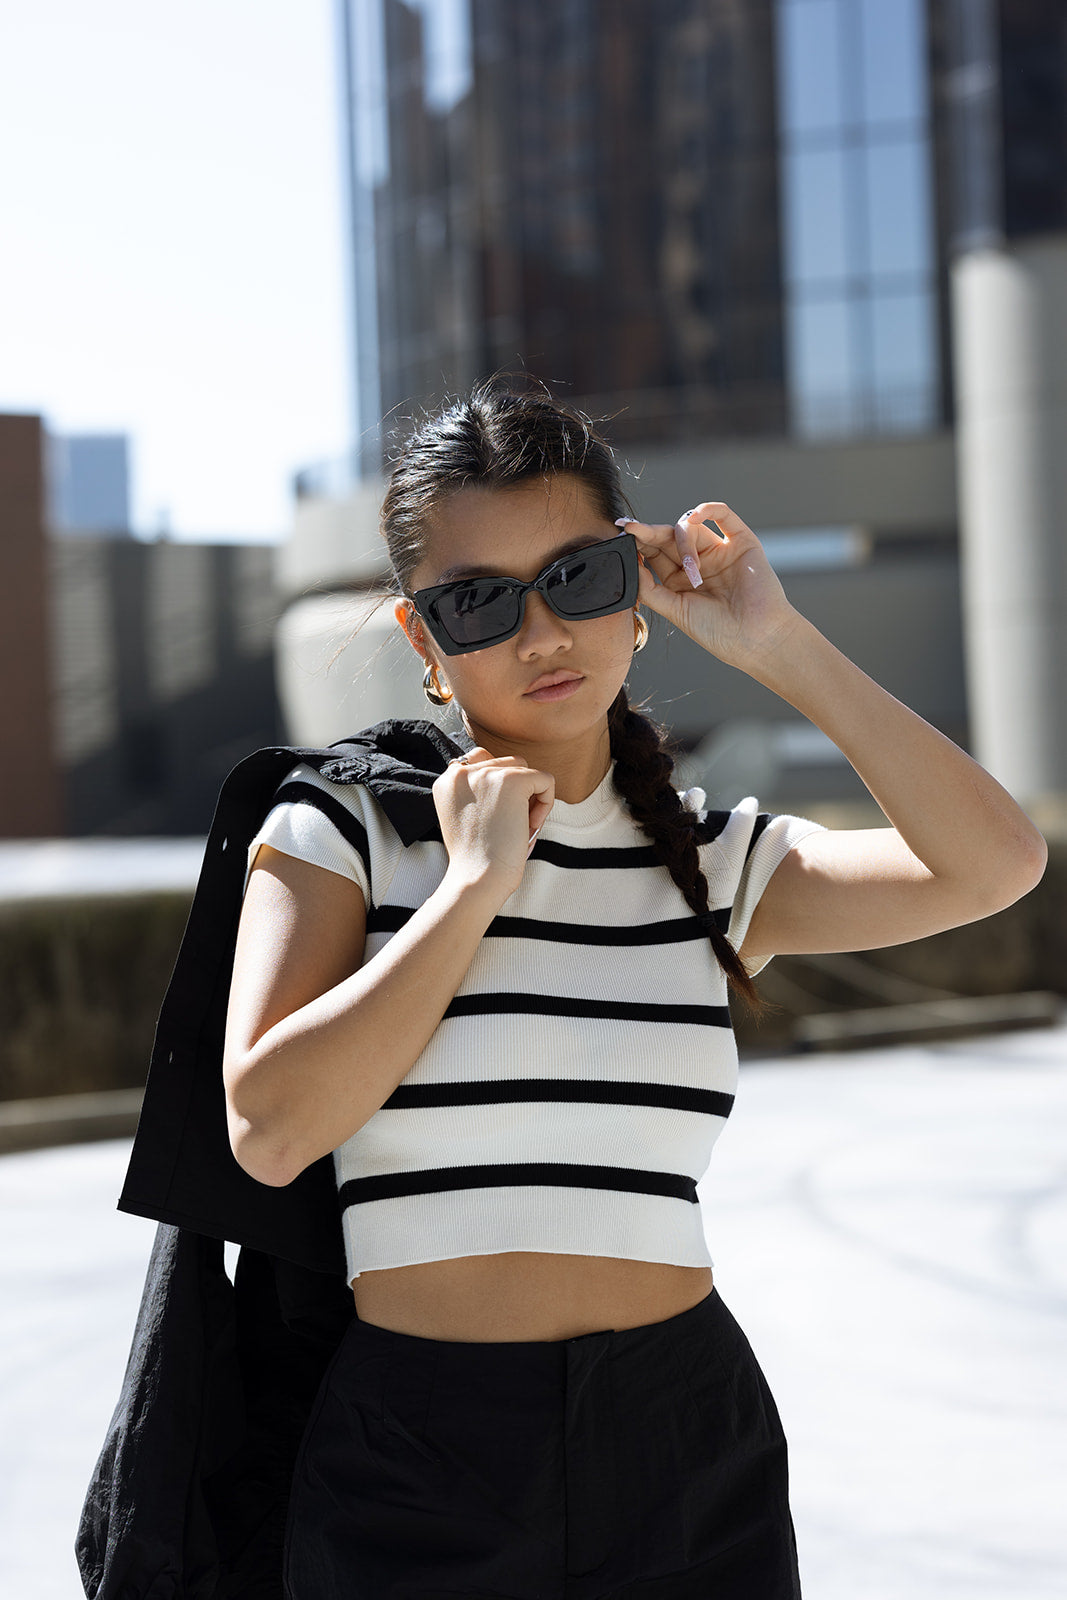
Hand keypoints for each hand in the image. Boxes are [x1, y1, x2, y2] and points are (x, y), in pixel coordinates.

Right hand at [432, 748, 554, 900]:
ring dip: (531, 797)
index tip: (498, 815)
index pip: (482, 761)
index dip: (499, 786)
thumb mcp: (466, 817)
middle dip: (517, 793)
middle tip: (512, 825)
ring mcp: (487, 773)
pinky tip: (530, 827)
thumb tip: (515, 776)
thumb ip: (478, 793)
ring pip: (526, 770)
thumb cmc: (477, 858)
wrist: (477, 878)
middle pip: (507, 764)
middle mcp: (462, 771)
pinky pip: (546, 780)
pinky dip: (546, 804)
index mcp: (447, 781)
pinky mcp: (512, 780)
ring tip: (522, 827)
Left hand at [623, 502, 798, 667]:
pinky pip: (724, 515)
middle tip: (631, 529)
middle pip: (668, 537)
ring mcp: (719, 550)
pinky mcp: (742, 541)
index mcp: (681, 579)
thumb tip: (631, 563)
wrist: (756, 639)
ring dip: (683, 541)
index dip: (638, 543)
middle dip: (649, 532)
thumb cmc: (717, 632)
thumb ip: (650, 588)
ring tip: (691, 569)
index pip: (655, 553)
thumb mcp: (675, 610)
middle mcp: (698, 562)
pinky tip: (695, 517)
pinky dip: (707, 509)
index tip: (622, 533)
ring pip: (690, 527)